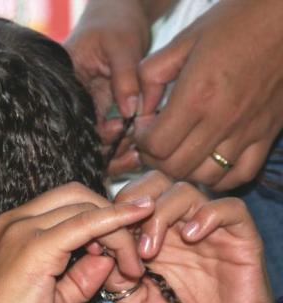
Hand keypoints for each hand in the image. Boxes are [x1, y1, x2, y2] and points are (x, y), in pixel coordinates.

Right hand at [0, 183, 150, 302]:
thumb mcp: (56, 300)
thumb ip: (80, 277)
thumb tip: (108, 261)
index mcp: (13, 231)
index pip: (65, 205)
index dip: (101, 218)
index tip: (125, 247)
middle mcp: (13, 222)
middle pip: (76, 195)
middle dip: (113, 215)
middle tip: (136, 253)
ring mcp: (20, 231)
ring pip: (85, 207)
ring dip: (119, 230)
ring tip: (133, 266)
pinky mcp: (34, 248)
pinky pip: (85, 224)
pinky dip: (115, 223)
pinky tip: (135, 231)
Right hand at [64, 0, 150, 173]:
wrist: (118, 14)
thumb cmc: (114, 24)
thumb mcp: (122, 46)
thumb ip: (125, 79)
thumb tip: (130, 113)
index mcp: (66, 83)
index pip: (74, 119)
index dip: (97, 131)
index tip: (122, 128)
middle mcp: (71, 100)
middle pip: (82, 138)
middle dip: (108, 148)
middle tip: (135, 146)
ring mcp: (85, 107)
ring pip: (94, 142)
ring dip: (116, 150)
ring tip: (140, 150)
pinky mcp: (100, 111)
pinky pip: (107, 135)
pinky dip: (123, 143)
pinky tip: (139, 148)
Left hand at [108, 171, 272, 302]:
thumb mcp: (131, 300)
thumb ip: (113, 272)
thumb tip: (96, 246)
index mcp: (153, 237)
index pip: (130, 200)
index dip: (110, 212)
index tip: (95, 242)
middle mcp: (180, 227)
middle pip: (154, 184)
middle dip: (132, 204)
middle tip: (124, 236)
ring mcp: (211, 230)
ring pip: (185, 190)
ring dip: (160, 215)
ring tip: (149, 251)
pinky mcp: (241, 238)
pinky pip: (230, 208)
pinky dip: (207, 215)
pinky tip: (191, 237)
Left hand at [136, 0, 282, 190]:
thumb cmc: (235, 23)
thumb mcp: (183, 41)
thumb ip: (151, 76)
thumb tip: (137, 108)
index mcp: (198, 95)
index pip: (156, 145)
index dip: (141, 141)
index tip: (144, 126)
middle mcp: (223, 119)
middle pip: (176, 167)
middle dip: (156, 159)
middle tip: (156, 141)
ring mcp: (248, 131)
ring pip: (205, 176)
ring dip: (185, 170)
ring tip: (180, 149)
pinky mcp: (267, 134)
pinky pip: (240, 175)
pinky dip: (220, 177)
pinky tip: (207, 161)